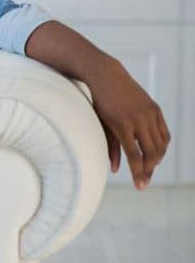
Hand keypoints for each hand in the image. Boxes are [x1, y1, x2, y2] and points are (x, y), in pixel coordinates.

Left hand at [86, 60, 169, 188]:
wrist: (106, 76)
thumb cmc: (98, 102)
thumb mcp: (100, 124)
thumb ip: (109, 147)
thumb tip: (113, 170)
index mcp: (122, 124)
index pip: (135, 156)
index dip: (139, 173)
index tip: (140, 187)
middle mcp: (138, 119)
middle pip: (151, 152)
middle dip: (149, 170)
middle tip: (144, 182)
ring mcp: (149, 113)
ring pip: (160, 144)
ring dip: (156, 160)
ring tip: (149, 169)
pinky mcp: (155, 109)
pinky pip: (164, 133)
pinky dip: (162, 146)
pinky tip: (156, 154)